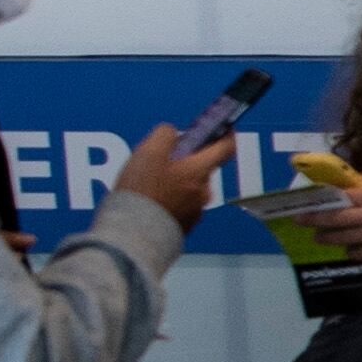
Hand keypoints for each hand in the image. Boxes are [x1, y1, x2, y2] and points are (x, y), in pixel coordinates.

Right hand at [115, 122, 229, 230]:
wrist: (135, 232)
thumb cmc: (143, 191)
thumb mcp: (148, 152)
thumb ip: (164, 135)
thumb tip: (172, 133)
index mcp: (199, 171)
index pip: (225, 148)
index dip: (226, 136)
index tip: (224, 129)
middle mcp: (203, 192)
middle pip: (201, 168)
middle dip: (185, 161)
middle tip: (161, 159)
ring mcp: (196, 211)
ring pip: (189, 187)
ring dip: (176, 181)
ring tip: (148, 183)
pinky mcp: (184, 226)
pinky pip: (181, 205)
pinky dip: (170, 199)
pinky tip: (150, 200)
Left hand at [315, 168, 361, 261]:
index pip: (341, 196)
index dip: (322, 197)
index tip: (310, 197)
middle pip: (334, 219)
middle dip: (312, 219)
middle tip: (298, 220)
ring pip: (341, 238)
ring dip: (326, 238)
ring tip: (317, 237)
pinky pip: (359, 253)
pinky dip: (350, 251)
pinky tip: (348, 249)